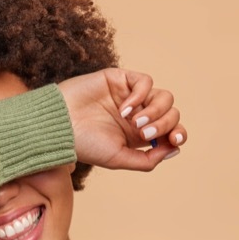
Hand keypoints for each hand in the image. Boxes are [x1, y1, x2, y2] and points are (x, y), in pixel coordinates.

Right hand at [56, 68, 185, 170]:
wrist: (60, 126)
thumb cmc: (84, 145)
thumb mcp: (118, 159)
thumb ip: (146, 160)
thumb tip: (174, 149)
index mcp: (139, 135)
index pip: (171, 130)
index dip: (178, 133)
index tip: (174, 140)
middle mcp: (138, 114)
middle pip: (171, 113)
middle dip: (163, 124)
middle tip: (143, 134)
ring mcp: (131, 96)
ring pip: (164, 97)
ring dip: (155, 111)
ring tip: (135, 122)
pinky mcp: (120, 79)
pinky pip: (146, 82)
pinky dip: (141, 95)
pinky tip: (124, 109)